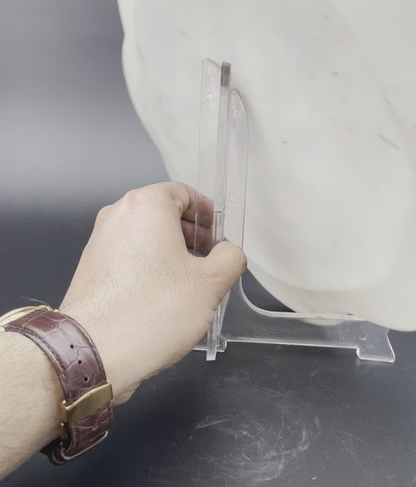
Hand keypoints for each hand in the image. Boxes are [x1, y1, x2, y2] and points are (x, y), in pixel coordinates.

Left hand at [59, 182, 245, 404]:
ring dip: (170, 255)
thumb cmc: (148, 311)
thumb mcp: (209, 284)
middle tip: (210, 261)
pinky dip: (148, 269)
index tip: (219, 234)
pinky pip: (128, 258)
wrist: (93, 351)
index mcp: (145, 205)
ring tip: (188, 286)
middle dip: (192, 236)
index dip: (207, 213)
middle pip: (163, 214)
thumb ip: (230, 258)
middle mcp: (118, 216)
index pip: (183, 192)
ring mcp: (100, 241)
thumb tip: (229, 254)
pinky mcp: (91, 268)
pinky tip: (162, 299)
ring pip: (145, 238)